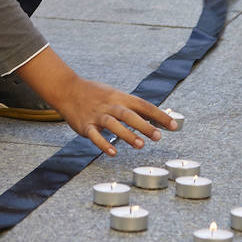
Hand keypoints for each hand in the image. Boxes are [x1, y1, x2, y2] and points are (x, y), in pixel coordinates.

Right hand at [56, 77, 171, 155]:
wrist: (68, 89)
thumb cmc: (96, 94)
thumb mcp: (116, 95)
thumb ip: (134, 107)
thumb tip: (155, 118)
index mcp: (120, 97)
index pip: (143, 105)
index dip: (159, 115)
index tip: (174, 125)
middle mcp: (110, 105)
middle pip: (129, 114)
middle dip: (144, 125)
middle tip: (158, 136)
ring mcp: (97, 115)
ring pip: (113, 124)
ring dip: (127, 134)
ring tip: (140, 145)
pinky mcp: (85, 125)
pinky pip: (94, 135)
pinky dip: (103, 144)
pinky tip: (113, 152)